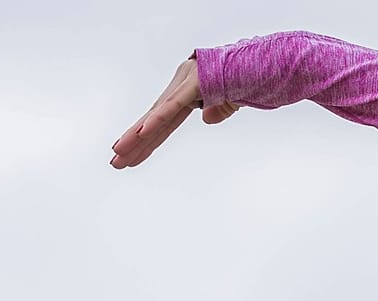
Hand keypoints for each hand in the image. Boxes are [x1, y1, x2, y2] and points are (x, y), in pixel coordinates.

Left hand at [110, 56, 238, 168]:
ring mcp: (185, 83)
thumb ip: (218, 111)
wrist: (262, 63)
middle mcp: (180, 86)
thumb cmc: (247, 77)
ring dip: (137, 135)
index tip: (130, 156)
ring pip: (158, 114)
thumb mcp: (231, 101)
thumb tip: (207, 120)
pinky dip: (157, 120)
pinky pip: (173, 106)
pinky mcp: (194, 83)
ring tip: (119, 152)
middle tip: (115, 162)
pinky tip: (141, 133)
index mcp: (188, 91)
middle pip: (155, 120)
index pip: (164, 122)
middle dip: (134, 143)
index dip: (148, 140)